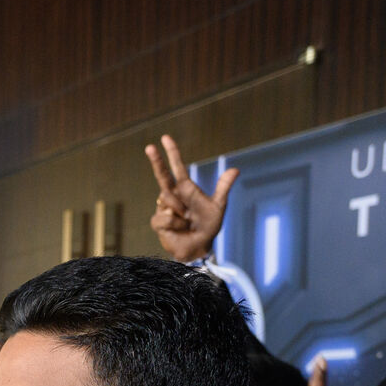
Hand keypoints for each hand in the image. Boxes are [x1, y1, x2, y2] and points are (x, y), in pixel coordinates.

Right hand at [145, 135, 238, 263]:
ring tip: (187, 221)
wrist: (199, 247)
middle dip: (156, 160)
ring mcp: (163, 208)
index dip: (172, 153)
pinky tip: (179, 229)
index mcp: (185, 189)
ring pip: (166, 199)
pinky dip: (175, 224)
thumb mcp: (218, 206)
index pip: (177, 167)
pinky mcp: (158, 222)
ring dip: (180, 211)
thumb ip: (223, 188)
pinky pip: (164, 217)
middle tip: (150, 146)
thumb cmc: (208, 226)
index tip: (165, 138)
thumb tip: (235, 170)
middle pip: (161, 175)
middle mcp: (172, 196)